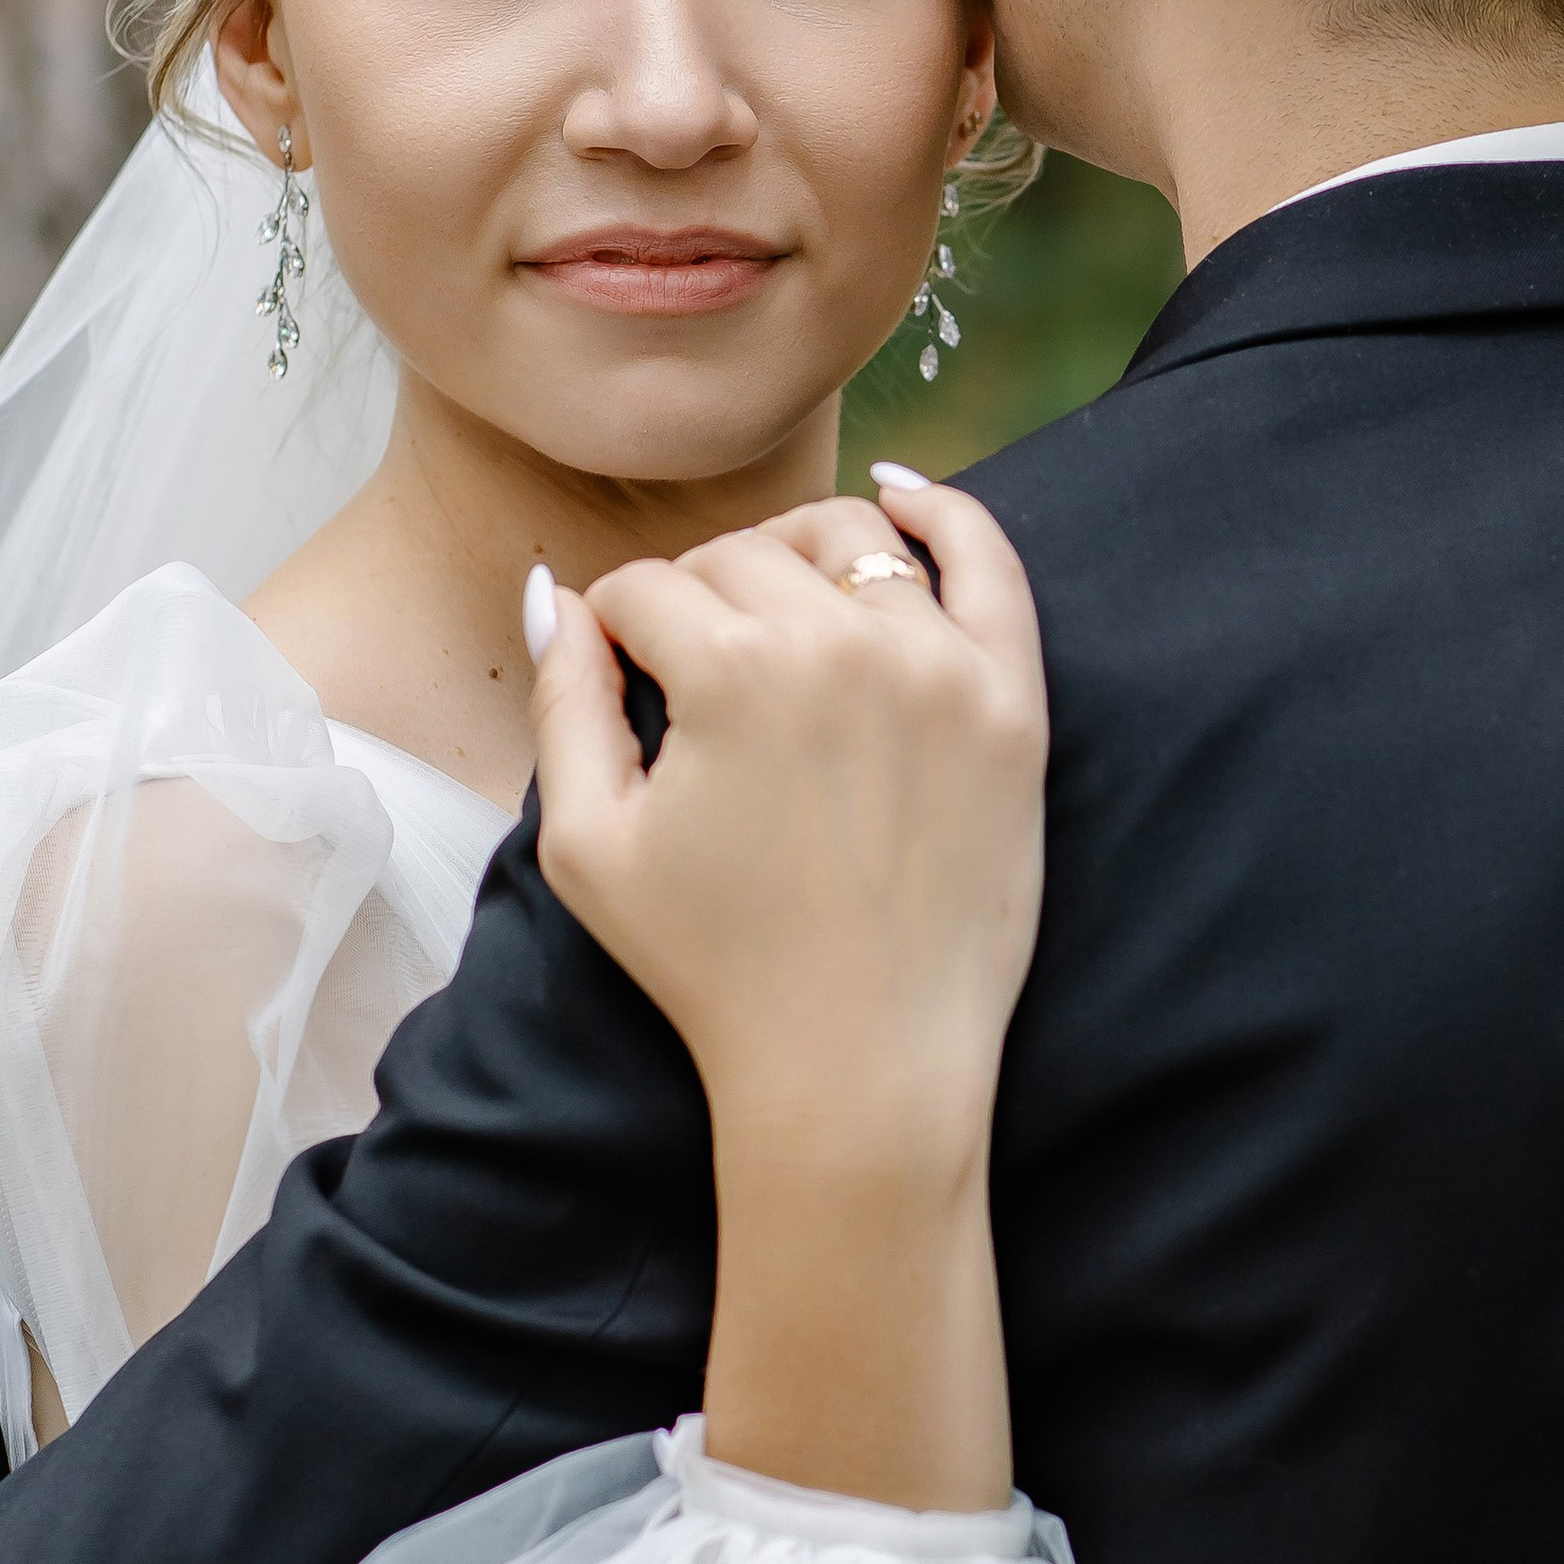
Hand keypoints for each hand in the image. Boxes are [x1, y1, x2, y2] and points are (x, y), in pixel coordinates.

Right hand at [528, 477, 1046, 1509]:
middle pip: (739, 559)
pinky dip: (941, 509)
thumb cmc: (714, 969)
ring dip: (794, 554)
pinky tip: (898, 495)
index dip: (616, 632)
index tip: (621, 683)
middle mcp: (844, 642)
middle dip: (696, 600)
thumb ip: (564, 700)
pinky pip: (986, 559)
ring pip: (848, 539)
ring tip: (772, 600)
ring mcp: (941, 666)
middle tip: (692, 671)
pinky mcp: (1011, 701)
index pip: (646, 591)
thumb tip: (553, 594)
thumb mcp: (589, 843)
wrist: (862, 1068)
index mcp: (732, 670)